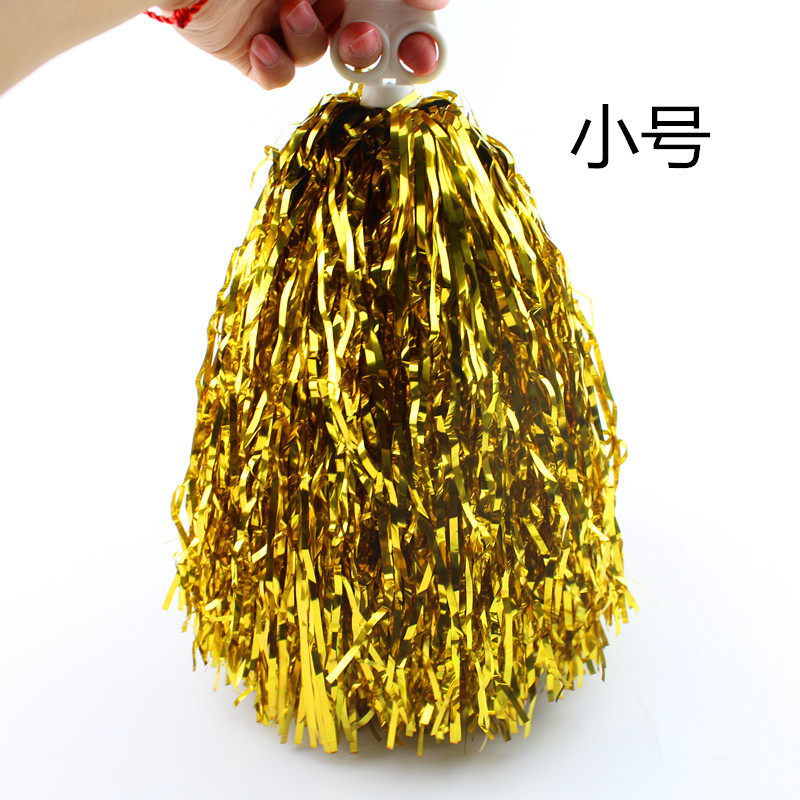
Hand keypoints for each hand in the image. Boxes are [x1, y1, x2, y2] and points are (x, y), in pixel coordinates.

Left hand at [160, 0, 448, 90]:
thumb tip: (439, 0)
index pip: (388, 1)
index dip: (413, 19)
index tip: (425, 27)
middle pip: (363, 33)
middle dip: (371, 45)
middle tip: (364, 41)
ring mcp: (278, 18)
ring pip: (319, 53)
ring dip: (311, 39)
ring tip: (290, 10)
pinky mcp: (247, 49)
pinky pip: (277, 77)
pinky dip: (276, 67)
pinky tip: (262, 43)